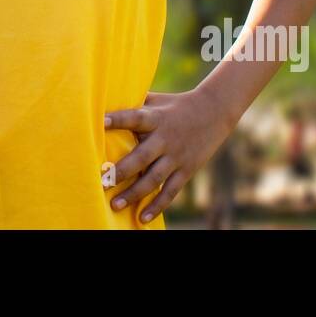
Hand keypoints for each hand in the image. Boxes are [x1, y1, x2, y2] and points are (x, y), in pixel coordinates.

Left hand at [103, 89, 231, 222]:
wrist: (214, 112)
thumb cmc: (175, 105)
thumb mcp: (157, 99)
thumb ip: (135, 102)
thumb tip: (105, 98)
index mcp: (156, 118)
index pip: (135, 117)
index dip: (118, 119)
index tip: (101, 121)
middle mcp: (165, 138)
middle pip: (142, 156)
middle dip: (121, 171)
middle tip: (102, 182)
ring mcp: (176, 156)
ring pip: (154, 178)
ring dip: (134, 193)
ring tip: (115, 205)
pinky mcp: (186, 170)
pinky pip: (170, 191)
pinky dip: (156, 205)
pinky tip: (141, 217)